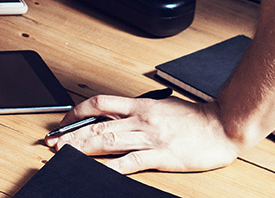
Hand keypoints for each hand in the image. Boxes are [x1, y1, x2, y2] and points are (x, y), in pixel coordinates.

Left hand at [47, 94, 240, 173]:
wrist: (223, 125)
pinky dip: (112, 167)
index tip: (64, 121)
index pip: (99, 103)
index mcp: (139, 105)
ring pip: (108, 141)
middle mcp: (140, 119)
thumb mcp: (160, 107)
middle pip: (97, 125)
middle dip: (71, 135)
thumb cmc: (194, 119)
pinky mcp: (162, 155)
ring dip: (83, 148)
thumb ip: (137, 112)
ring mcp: (150, 137)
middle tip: (52, 143)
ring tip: (63, 153)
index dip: (77, 111)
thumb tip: (113, 117)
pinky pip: (131, 162)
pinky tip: (97, 172)